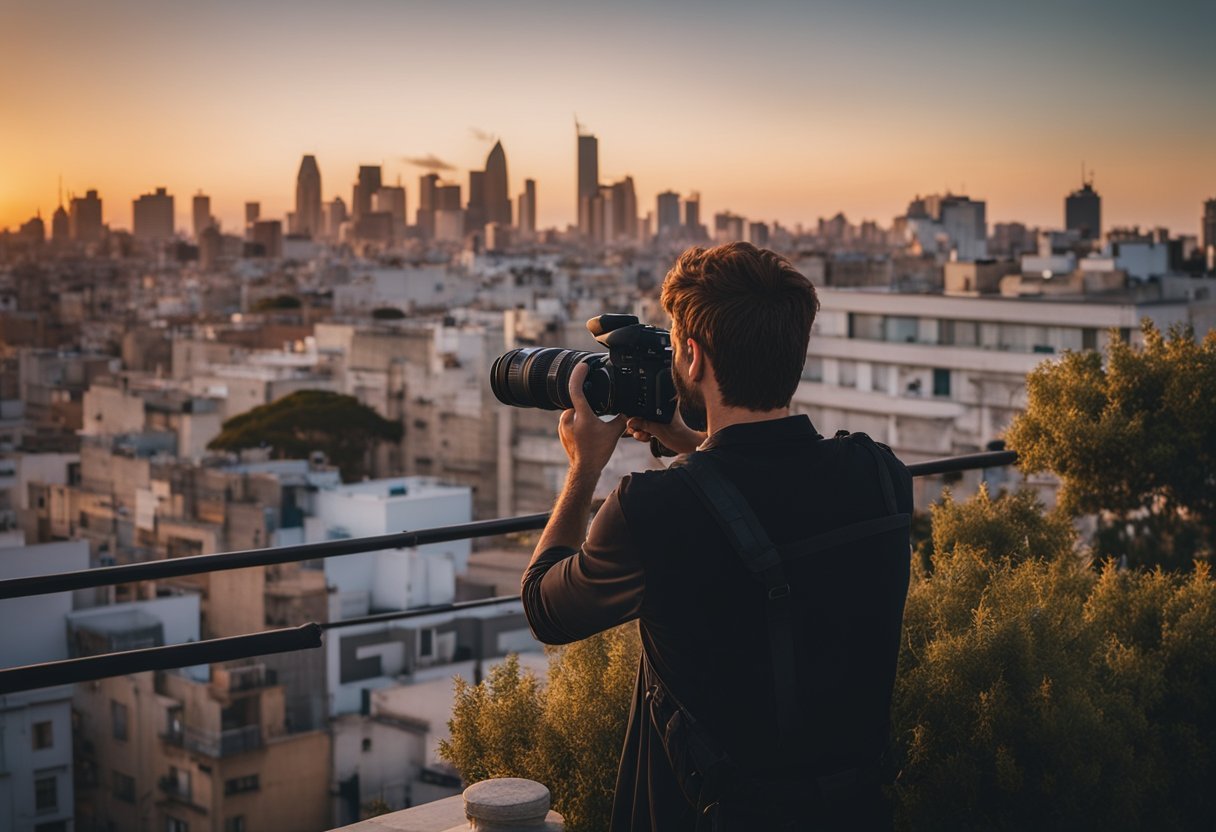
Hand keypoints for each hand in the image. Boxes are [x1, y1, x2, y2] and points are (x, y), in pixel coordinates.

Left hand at [559, 362, 627, 476]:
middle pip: (579, 401)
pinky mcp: (562, 431)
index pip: (576, 388)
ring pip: (575, 411)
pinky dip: (579, 422)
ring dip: (584, 414)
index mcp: (581, 415)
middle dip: (589, 404)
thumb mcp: (614, 432)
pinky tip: (587, 432)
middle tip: (598, 416)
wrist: (585, 469)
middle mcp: (569, 417)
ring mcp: (563, 425)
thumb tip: (630, 408)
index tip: (584, 366)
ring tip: (593, 428)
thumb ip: (622, 417)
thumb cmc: (598, 452)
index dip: (579, 374)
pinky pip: (571, 420)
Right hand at [626, 407, 705, 455]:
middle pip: (642, 415)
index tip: (633, 422)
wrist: (687, 445)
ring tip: (643, 436)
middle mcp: (661, 409)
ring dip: (641, 430)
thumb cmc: (679, 435)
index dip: (636, 414)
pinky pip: (647, 427)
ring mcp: (660, 418)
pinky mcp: (659, 425)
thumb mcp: (658, 430)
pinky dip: (645, 433)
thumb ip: (644, 425)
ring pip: (643, 423)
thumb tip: (630, 422)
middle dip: (638, 424)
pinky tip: (646, 438)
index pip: (645, 406)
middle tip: (636, 431)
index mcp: (664, 404)